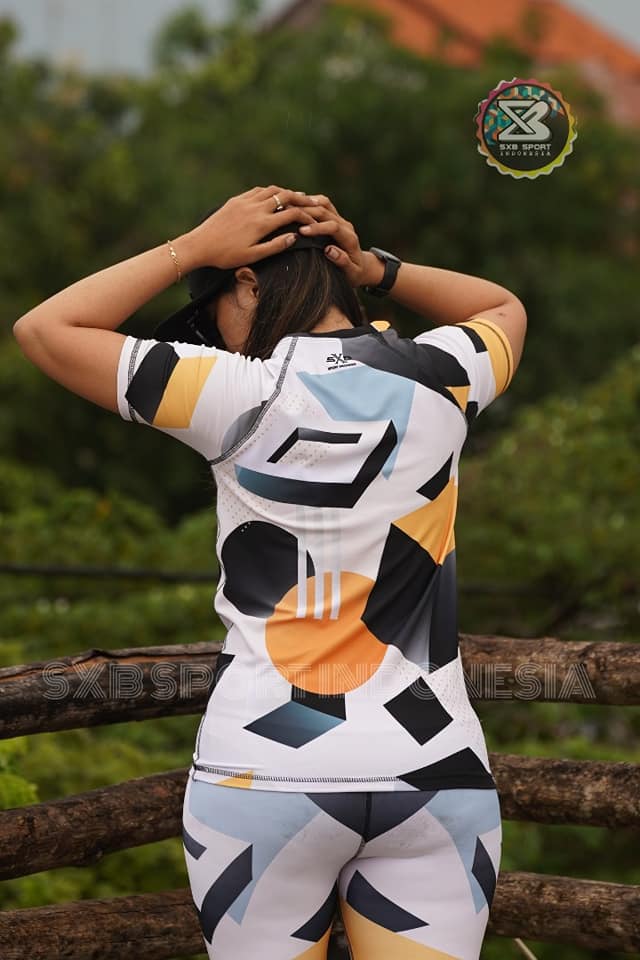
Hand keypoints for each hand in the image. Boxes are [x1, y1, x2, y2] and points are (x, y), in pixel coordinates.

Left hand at [178, 186, 320, 270]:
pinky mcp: (235, 200)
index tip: (314, 220)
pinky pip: (257, 190)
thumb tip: (294, 237)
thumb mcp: (253, 256)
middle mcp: (256, 208)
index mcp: (262, 224)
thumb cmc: (226, 256)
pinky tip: (272, 196)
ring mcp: (245, 202)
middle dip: (300, 199)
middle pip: (284, 196)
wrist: (200, 245)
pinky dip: (269, 191)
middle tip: (311, 202)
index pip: (291, 214)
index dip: (306, 216)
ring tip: (295, 197)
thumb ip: (275, 246)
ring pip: (271, 190)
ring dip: (285, 192)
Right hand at [294, 195, 384, 287]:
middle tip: (288, 215)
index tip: (301, 231)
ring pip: (324, 204)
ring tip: (289, 206)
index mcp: (349, 239)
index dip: (317, 228)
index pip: (333, 227)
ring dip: (307, 203)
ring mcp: (341, 219)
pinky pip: (323, 204)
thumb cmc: (355, 274)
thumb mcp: (352, 274)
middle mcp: (346, 226)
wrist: (362, 266)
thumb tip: (329, 250)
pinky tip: (296, 204)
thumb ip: (343, 262)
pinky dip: (309, 202)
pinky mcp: (335, 217)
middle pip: (326, 212)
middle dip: (307, 213)